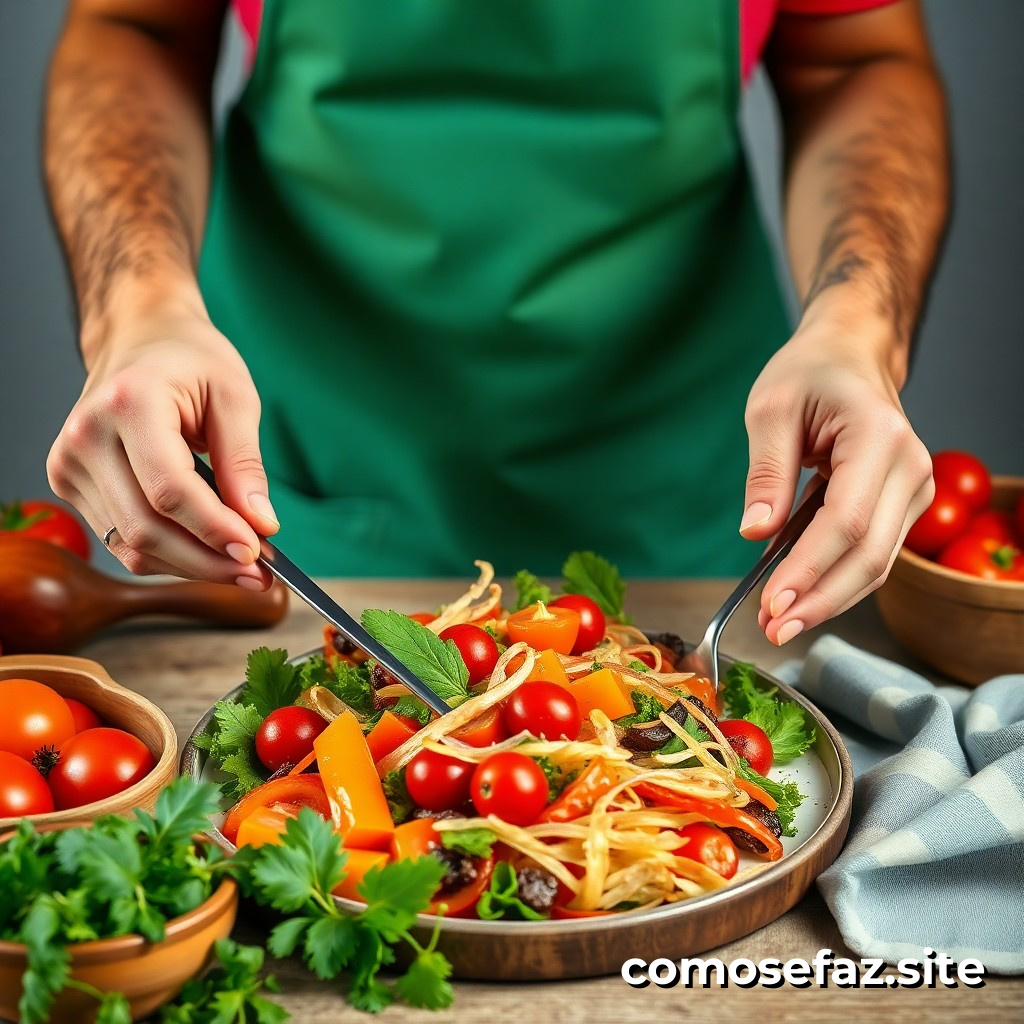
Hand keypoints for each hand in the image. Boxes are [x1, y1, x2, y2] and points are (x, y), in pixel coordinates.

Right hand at [47, 307, 277, 586]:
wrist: (141, 340)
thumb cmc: (192, 362)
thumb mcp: (235, 398)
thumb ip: (245, 463)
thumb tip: (260, 525)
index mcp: (127, 403)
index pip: (170, 490)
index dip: (215, 530)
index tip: (257, 554)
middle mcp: (85, 437)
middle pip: (147, 528)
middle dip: (209, 561)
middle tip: (260, 575)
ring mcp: (68, 464)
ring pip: (132, 547)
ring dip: (192, 567)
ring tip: (242, 568)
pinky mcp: (69, 485)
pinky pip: (122, 542)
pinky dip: (170, 556)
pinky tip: (206, 553)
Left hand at [740, 311, 932, 643]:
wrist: (849, 357)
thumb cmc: (810, 374)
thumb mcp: (770, 410)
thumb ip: (765, 473)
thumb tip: (756, 534)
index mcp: (878, 438)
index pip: (847, 521)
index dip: (810, 569)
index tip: (772, 602)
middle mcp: (910, 468)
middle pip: (870, 555)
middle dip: (819, 600)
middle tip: (772, 629)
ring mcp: (915, 490)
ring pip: (876, 565)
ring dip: (827, 601)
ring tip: (778, 624)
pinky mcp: (903, 507)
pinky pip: (872, 555)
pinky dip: (835, 582)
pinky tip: (799, 599)